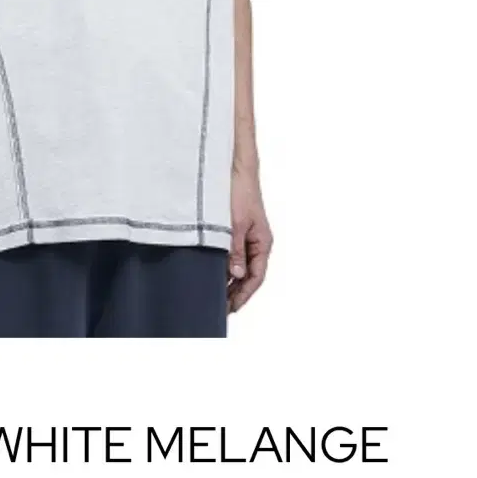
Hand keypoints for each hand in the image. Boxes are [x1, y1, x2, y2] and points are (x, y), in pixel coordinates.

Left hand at [227, 163, 272, 313]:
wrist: (235, 169)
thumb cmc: (239, 192)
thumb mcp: (234, 224)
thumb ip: (235, 250)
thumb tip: (235, 275)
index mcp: (262, 243)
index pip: (256, 277)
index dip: (244, 294)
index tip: (231, 308)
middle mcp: (257, 242)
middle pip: (248, 275)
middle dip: (236, 292)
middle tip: (220, 308)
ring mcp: (247, 237)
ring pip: (240, 266)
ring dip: (230, 281)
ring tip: (215, 296)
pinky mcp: (236, 230)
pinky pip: (233, 254)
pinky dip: (225, 266)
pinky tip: (214, 274)